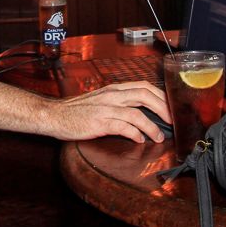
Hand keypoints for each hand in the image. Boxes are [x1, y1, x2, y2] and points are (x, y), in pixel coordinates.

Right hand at [48, 81, 170, 143]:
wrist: (54, 115)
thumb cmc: (76, 110)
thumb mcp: (100, 100)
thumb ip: (118, 102)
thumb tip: (140, 112)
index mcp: (113, 89)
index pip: (144, 86)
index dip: (161, 96)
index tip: (170, 108)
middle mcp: (112, 96)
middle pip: (145, 96)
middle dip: (163, 109)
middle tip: (171, 122)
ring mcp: (106, 108)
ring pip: (138, 114)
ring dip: (152, 127)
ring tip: (158, 137)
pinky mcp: (100, 122)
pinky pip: (124, 127)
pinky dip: (136, 134)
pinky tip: (139, 140)